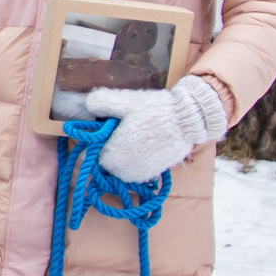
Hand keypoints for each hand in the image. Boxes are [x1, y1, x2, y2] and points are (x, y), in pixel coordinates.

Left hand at [84, 78, 228, 179]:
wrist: (188, 120)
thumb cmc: (154, 110)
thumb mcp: (125, 101)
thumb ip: (102, 102)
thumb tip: (87, 104)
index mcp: (112, 154)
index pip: (94, 154)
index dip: (99, 141)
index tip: (108, 129)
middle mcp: (123, 170)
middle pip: (107, 162)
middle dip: (111, 149)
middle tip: (123, 131)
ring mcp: (139, 174)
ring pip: (121, 168)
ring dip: (123, 156)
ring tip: (136, 137)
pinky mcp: (153, 174)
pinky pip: (136, 170)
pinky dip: (136, 161)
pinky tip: (145, 145)